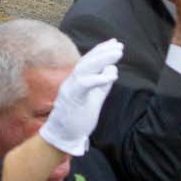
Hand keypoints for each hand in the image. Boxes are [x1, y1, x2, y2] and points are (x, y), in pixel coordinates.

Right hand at [38, 39, 122, 155]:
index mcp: (77, 81)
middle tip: (119, 46)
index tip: (114, 43)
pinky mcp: (71, 98)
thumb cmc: (77, 119)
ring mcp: (70, 88)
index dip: (101, 50)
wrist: (61, 137)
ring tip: (117, 54)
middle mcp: (71, 81)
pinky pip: (84, 84)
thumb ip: (103, 85)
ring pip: (84, 68)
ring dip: (102, 59)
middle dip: (104, 52)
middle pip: (87, 61)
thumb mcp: (94, 99)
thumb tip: (112, 68)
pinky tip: (112, 74)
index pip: (89, 61)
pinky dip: (98, 78)